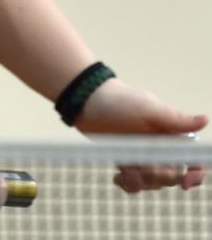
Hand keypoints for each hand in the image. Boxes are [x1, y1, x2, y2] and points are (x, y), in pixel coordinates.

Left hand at [74, 78, 207, 191]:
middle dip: (155, 176)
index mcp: (170, 133)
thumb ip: (175, 118)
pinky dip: (128, 185)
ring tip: (122, 173)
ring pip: (153, 182)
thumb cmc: (117, 100)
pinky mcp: (127, 161)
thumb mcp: (146, 107)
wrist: (85, 102)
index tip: (185, 184)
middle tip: (135, 168)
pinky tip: (116, 178)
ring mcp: (143, 155)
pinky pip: (135, 183)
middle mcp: (160, 145)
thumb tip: (205, 120)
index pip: (192, 158)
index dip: (195, 174)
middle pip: (171, 175)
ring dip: (140, 182)